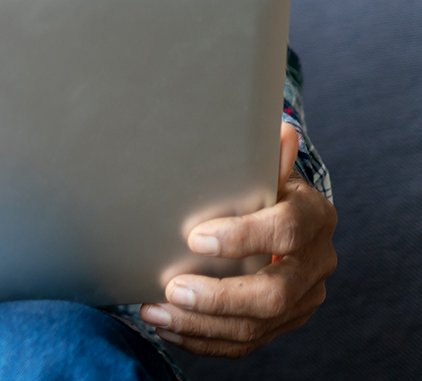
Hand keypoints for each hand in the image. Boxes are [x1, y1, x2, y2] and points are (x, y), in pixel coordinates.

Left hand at [139, 123, 336, 356]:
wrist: (280, 218)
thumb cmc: (260, 186)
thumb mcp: (261, 168)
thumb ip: (265, 158)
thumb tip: (281, 130)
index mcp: (315, 217)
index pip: (286, 230)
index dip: (243, 237)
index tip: (193, 237)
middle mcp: (318, 262)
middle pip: (275, 292)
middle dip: (219, 295)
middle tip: (172, 288)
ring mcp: (304, 298)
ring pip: (258, 324)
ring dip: (202, 323)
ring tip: (154, 311)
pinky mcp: (285, 322)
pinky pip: (248, 342)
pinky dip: (204, 339)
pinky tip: (168, 327)